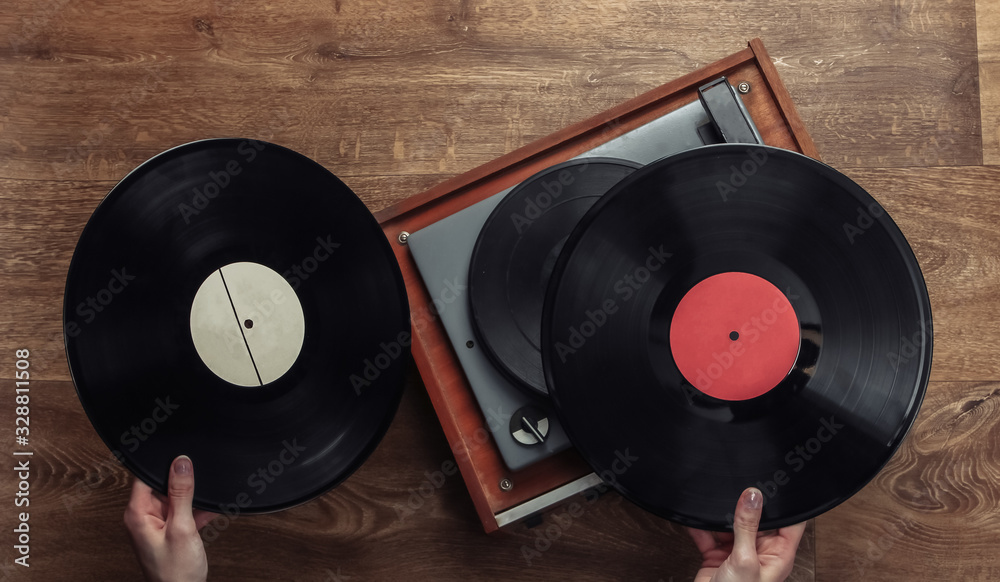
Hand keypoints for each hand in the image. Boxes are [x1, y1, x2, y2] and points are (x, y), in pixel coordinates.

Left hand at [124, 455, 216, 581]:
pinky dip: (198, 511)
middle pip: (163, 485)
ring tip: (204, 503)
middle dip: (183, 483)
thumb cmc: (175, 573)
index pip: (145, 476)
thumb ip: (181, 494)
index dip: (163, 464)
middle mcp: (144, 516)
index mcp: (137, 513)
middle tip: (198, 486)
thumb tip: (181, 464)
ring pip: (177, 498)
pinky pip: (185, 511)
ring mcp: (158, 523)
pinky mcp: (170, 530)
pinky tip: (210, 511)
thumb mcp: (182, 527)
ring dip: (193, 498)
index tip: (182, 458)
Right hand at [687, 487, 806, 581]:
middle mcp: (760, 552)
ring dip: (721, 515)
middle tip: (738, 484)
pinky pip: (709, 534)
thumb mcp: (744, 559)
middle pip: (757, 519)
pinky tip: (696, 517)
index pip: (790, 522)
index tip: (778, 480)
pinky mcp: (717, 557)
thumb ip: (747, 526)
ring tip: (714, 501)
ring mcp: (737, 554)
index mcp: (779, 554)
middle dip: (746, 504)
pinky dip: (701, 526)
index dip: (786, 502)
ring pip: (731, 524)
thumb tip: (753, 496)